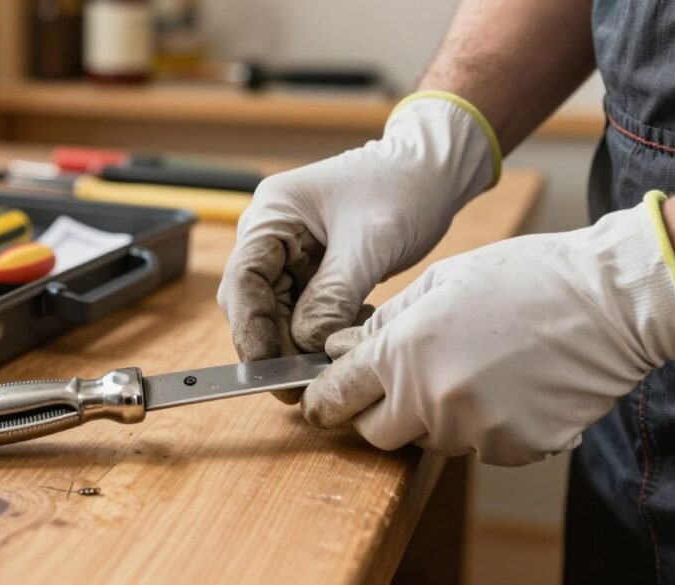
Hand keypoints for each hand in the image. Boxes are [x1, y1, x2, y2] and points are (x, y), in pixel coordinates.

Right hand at [217, 93, 500, 401]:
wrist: (431, 172)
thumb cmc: (403, 187)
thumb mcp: (371, 243)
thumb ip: (333, 295)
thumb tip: (305, 344)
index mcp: (272, 213)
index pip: (243, 279)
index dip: (250, 329)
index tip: (267, 369)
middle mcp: (270, 233)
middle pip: (252, 302)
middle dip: (275, 343)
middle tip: (300, 382)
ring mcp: (287, 252)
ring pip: (275, 313)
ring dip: (299, 342)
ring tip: (335, 356)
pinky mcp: (308, 269)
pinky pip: (301, 312)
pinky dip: (319, 332)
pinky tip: (348, 333)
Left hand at [302, 194, 674, 465]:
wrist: (607, 302)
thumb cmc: (522, 279)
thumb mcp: (438, 283)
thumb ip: (383, 324)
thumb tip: (339, 351)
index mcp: (404, 351)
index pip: (338, 396)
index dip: (323, 403)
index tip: (320, 405)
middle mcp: (431, 397)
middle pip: (376, 434)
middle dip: (376, 415)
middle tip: (398, 386)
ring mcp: (474, 428)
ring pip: (430, 441)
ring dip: (435, 417)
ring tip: (472, 371)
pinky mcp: (513, 447)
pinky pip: (479, 448)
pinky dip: (484, 426)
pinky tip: (507, 388)